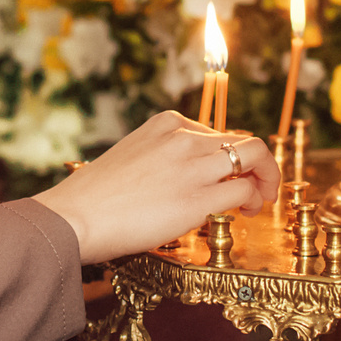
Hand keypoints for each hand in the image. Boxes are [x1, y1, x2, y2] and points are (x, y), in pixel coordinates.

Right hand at [34, 110, 279, 265]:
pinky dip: (254, 199)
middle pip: (244, 141)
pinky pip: (244, 191)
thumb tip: (187, 174)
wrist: (74, 217)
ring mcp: (192, 166)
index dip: (232, 155)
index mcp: (166, 123)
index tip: (232, 174)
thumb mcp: (133, 155)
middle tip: (261, 187)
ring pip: (254, 157)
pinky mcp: (197, 199)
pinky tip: (245, 213)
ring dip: (266, 179)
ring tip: (259, 200)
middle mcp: (183, 137)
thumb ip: (164, 156)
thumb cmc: (96, 196)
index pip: (217, 132)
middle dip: (260, 165)